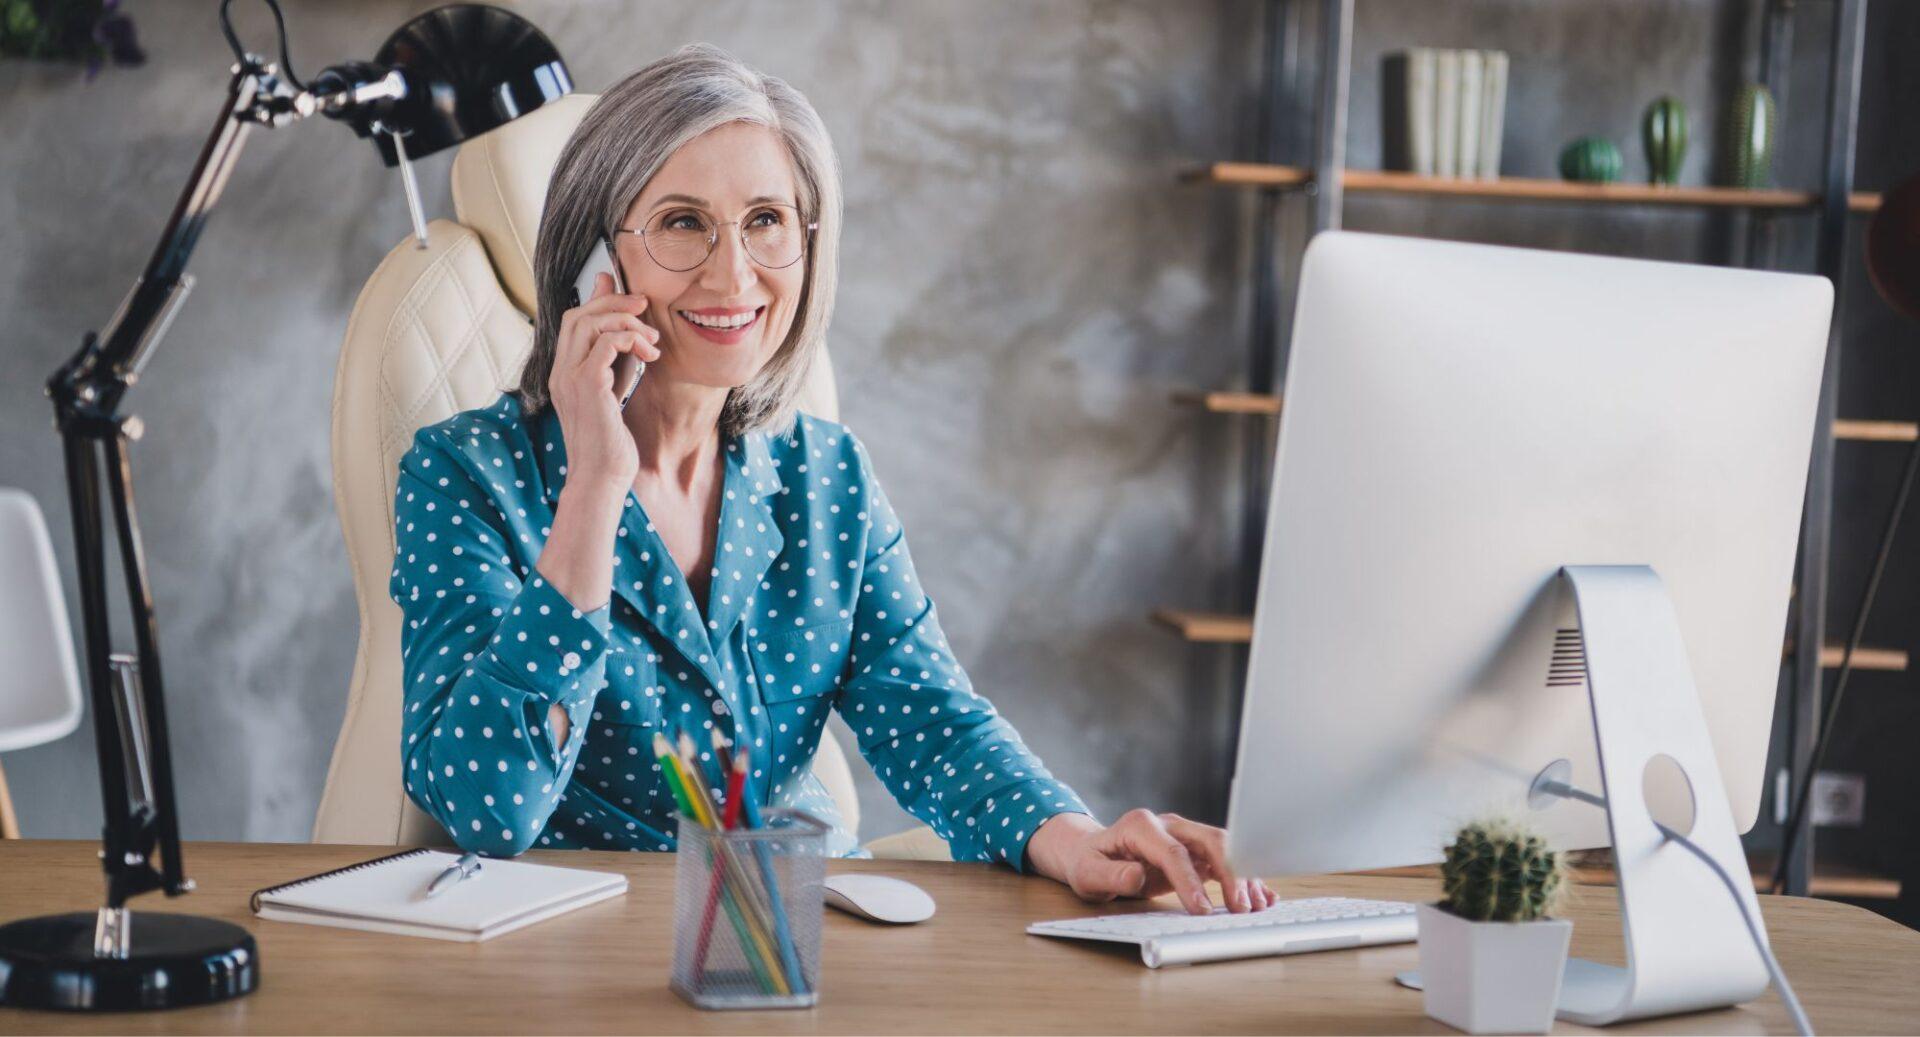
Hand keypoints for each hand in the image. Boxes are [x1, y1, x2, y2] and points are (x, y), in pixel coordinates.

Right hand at [548, 271, 659, 491]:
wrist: (602, 477)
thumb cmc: (611, 441)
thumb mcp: (615, 390)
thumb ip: (617, 359)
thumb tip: (630, 328)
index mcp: (562, 372)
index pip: (572, 320)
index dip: (599, 299)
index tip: (630, 298)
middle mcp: (560, 371)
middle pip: (577, 314)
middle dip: (613, 301)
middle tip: (645, 305)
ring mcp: (569, 378)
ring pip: (589, 322)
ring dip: (626, 320)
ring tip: (652, 340)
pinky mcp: (588, 385)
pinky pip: (606, 343)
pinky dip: (630, 338)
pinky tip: (650, 355)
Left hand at [1025, 810, 1276, 914]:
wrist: (1091, 853)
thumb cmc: (1089, 863)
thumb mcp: (1087, 872)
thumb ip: (1111, 875)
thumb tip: (1136, 875)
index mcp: (1141, 826)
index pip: (1173, 852)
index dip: (1190, 880)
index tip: (1202, 909)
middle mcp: (1168, 825)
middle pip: (1209, 841)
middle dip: (1229, 874)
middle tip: (1240, 909)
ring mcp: (1184, 835)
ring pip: (1223, 848)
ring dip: (1242, 875)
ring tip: (1256, 906)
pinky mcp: (1194, 850)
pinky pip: (1223, 861)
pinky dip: (1242, 877)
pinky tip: (1260, 895)